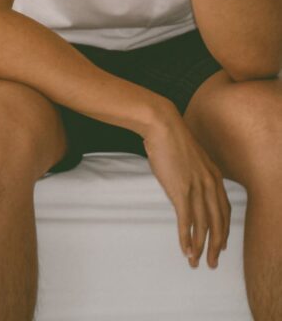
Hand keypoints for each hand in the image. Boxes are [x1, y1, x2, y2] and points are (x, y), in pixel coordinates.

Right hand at [142, 105, 230, 268]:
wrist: (162, 125)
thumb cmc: (171, 138)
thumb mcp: (191, 156)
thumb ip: (195, 172)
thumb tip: (189, 182)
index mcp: (214, 176)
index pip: (224, 210)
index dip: (223, 230)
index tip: (221, 244)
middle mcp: (210, 184)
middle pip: (218, 223)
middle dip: (215, 246)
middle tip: (212, 262)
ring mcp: (196, 188)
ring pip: (203, 226)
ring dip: (200, 247)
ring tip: (195, 262)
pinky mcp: (181, 191)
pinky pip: (186, 221)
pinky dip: (186, 239)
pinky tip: (185, 249)